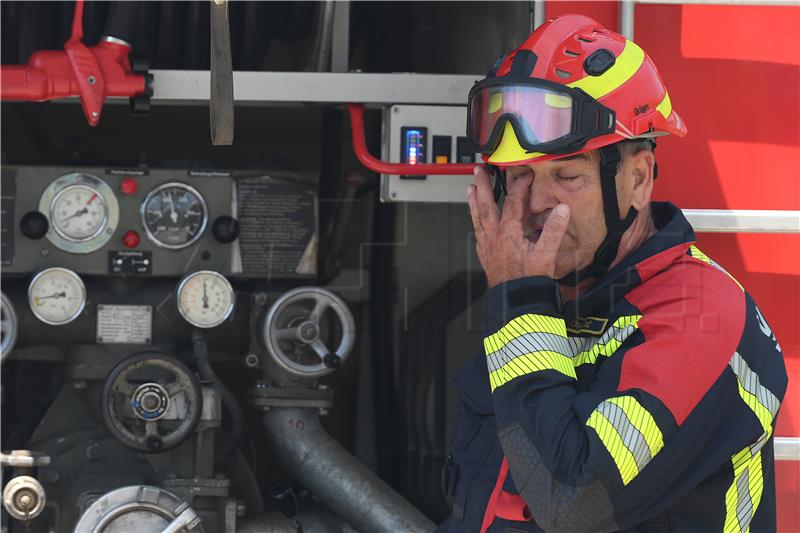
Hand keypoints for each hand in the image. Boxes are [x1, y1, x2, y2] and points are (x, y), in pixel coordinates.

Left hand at [466, 166, 570, 287]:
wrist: (514, 300)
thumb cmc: (528, 280)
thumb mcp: (546, 254)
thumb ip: (554, 230)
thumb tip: (562, 209)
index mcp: (509, 231)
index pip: (513, 201)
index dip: (520, 185)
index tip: (526, 175)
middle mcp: (494, 235)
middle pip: (486, 204)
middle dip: (484, 185)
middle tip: (480, 170)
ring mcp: (487, 244)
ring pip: (478, 217)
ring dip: (474, 201)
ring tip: (470, 188)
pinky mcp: (485, 254)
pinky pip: (477, 231)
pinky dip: (476, 221)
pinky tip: (476, 219)